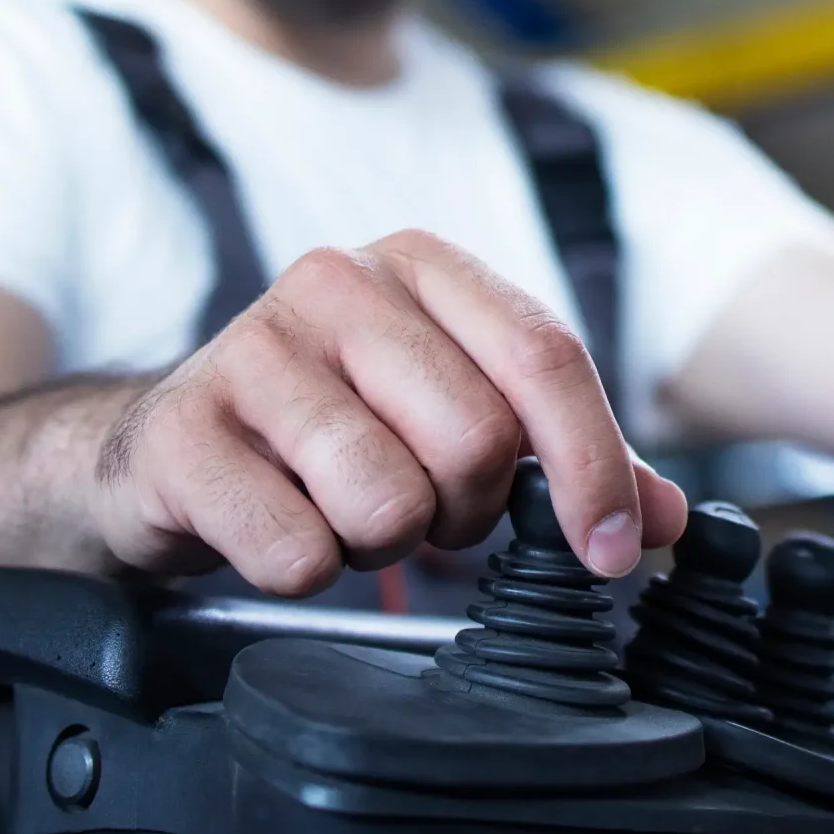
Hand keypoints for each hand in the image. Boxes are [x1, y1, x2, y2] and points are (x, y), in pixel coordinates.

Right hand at [87, 230, 688, 592]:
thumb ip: (563, 456)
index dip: (594, 466)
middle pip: (476, 439)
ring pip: (388, 500)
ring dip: (380, 543)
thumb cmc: (327, 429)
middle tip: (422, 510)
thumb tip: (668, 517)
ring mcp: (249, 349)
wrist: (165, 451)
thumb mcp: (448, 415)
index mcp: (419, 265)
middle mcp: (334, 283)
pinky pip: (296, 549)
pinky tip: (275, 528)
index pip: (546, 355)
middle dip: (465, 511)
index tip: (614, 550)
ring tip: (341, 511)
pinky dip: (303, 569)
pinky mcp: (181, 433)